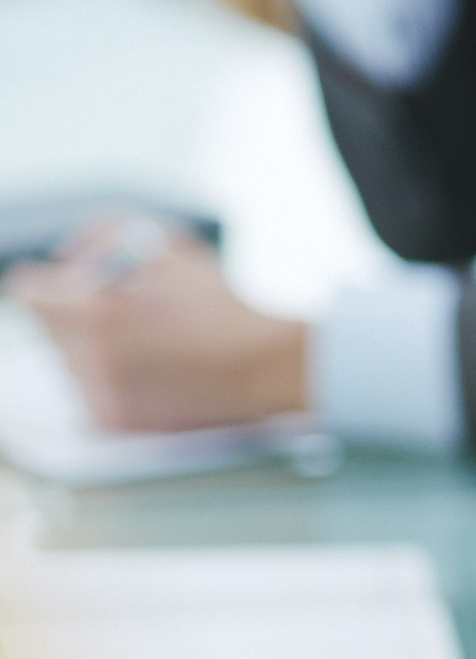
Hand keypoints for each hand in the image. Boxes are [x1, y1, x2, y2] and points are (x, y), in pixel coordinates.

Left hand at [7, 225, 309, 431]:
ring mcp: (102, 395)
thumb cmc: (218, 303)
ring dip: (89, 346)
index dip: (46, 283)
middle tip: (119, 310)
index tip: (58, 285)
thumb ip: (97, 236)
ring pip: (65, 360)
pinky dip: (106, 377)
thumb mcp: (158, 242)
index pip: (28, 293)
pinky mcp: (116, 422)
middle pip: (48, 328)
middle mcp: (91, 359)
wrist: (264, 365)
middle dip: (74, 314)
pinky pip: (86, 390)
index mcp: (95, 312)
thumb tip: (66, 257)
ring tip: (142, 340)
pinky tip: (146, 366)